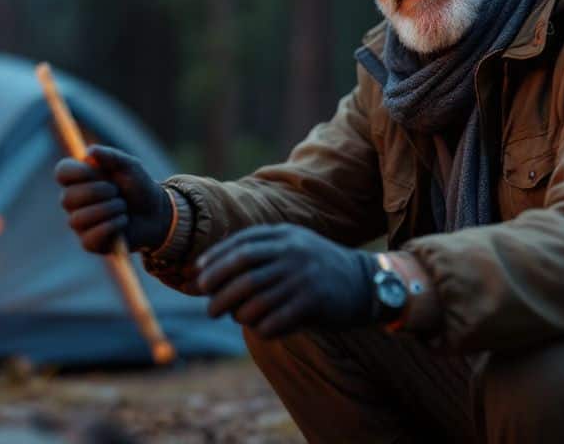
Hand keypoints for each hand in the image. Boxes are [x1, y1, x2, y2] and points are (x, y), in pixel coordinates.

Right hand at [54, 145, 172, 253]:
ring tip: (123, 207)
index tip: (94, 169)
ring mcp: (81, 223)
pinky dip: (112, 226)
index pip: (62, 172)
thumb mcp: (130, 166)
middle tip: (117, 191)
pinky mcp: (90, 243)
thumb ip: (111, 156)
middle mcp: (75, 202)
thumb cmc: (139, 187)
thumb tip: (89, 151)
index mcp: (81, 179)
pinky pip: (90, 237)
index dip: (76, 172)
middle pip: (67, 198)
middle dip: (97, 192)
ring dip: (108, 210)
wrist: (156, 213)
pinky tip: (123, 221)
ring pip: (78, 219)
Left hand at [195, 224, 375, 337]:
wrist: (364, 282)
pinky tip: (260, 329)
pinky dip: (262, 327)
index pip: (240, 245)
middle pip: (242, 270)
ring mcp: (303, 277)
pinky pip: (276, 319)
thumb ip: (260, 251)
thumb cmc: (316, 268)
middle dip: (219, 289)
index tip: (199, 276)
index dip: (215, 260)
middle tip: (208, 306)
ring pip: (255, 298)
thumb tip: (213, 269)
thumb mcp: (293, 246)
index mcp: (284, 235)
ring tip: (232, 318)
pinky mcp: (313, 302)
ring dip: (237, 313)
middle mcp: (292, 252)